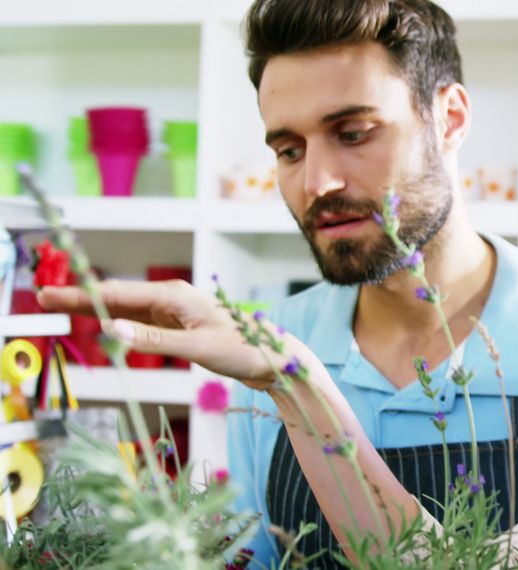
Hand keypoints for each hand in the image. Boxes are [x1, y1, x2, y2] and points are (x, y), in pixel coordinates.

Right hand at [39, 279, 280, 389]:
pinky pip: (140, 322)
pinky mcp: (178, 326)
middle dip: (80, 298)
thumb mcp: (196, 348)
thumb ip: (153, 340)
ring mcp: (174, 312)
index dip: (81, 295)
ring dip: (95, 309)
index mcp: (174, 295)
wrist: (271, 359)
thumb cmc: (241, 350)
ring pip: (126, 309)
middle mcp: (172, 298)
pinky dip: (117, 322)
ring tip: (61, 308)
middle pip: (117, 298)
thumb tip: (111, 329)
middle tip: (42, 300)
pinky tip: (100, 323)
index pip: (118, 294)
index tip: (49, 296)